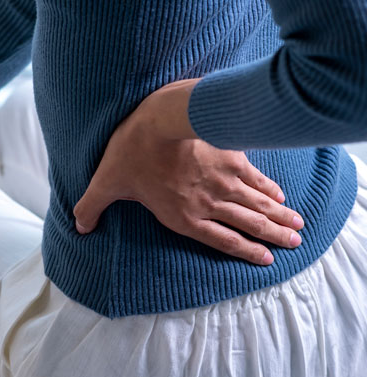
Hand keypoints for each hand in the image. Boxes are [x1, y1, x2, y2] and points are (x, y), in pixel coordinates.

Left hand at [72, 85, 304, 265]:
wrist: (160, 117)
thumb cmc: (132, 151)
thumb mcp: (105, 182)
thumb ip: (92, 207)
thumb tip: (78, 226)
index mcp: (183, 216)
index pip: (223, 240)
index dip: (246, 252)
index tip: (267, 259)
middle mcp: (210, 203)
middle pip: (250, 225)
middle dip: (273, 237)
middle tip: (294, 245)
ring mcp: (225, 181)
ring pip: (259, 205)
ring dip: (280, 217)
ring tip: (298, 227)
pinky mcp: (232, 157)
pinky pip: (257, 179)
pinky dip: (271, 189)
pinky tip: (281, 196)